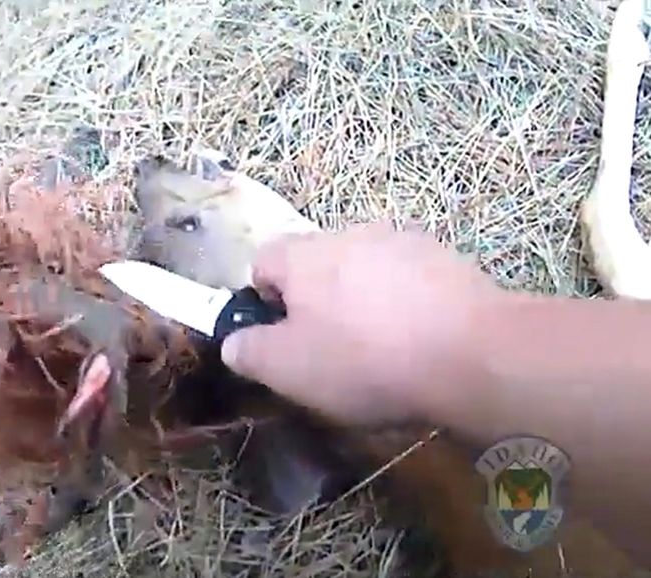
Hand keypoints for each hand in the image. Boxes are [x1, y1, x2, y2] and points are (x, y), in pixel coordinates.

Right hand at [220, 221, 501, 426]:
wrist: (472, 354)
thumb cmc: (365, 360)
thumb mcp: (288, 370)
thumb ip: (249, 352)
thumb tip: (233, 343)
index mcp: (304, 254)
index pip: (263, 260)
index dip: (264, 300)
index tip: (284, 339)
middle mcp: (350, 232)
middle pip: (316, 263)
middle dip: (316, 300)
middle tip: (332, 350)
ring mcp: (403, 240)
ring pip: (364, 269)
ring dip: (362, 298)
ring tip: (383, 348)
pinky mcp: (446, 257)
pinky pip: (408, 277)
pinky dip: (404, 301)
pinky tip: (420, 338)